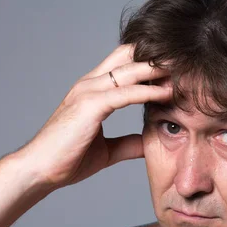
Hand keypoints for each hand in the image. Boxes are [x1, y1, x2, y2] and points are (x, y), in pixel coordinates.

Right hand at [17, 44, 171, 190]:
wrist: (39, 171)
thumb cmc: (67, 159)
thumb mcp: (107, 150)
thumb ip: (128, 143)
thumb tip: (148, 143)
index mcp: (92, 90)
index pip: (124, 63)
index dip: (149, 61)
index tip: (177, 68)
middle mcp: (90, 84)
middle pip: (129, 55)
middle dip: (157, 55)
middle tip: (187, 58)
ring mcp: (88, 91)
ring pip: (130, 70)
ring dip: (158, 68)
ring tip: (185, 69)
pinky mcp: (90, 105)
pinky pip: (125, 93)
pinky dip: (148, 90)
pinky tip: (168, 92)